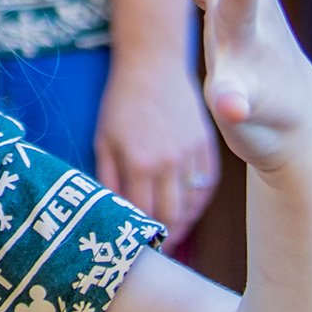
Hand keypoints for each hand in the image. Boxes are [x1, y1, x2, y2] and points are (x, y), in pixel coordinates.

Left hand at [92, 56, 224, 236]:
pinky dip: (199, 200)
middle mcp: (169, 162)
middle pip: (172, 215)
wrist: (153, 65)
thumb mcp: (103, 140)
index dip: (141, 233)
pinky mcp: (207, 144)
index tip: (138, 245)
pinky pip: (208, 184)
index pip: (144, 214)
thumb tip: (114, 213)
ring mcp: (192, 153)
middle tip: (158, 245)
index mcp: (139, 163)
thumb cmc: (120, 103)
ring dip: (184, 222)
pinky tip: (189, 207)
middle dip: (165, 235)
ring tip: (173, 231)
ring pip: (193, 203)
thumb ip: (108, 179)